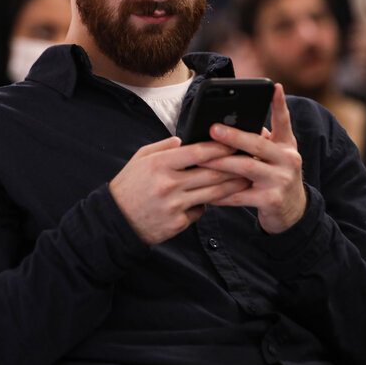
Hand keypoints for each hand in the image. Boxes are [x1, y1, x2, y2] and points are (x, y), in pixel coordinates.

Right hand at [110, 137, 249, 244]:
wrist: (116, 220)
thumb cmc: (129, 185)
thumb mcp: (140, 158)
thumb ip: (164, 147)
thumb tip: (185, 140)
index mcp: (160, 164)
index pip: (198, 152)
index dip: (220, 147)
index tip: (235, 142)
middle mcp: (169, 185)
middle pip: (212, 173)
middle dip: (234, 166)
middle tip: (249, 161)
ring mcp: (174, 206)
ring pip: (212, 194)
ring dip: (231, 186)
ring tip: (244, 179)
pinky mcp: (178, 223)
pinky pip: (200, 211)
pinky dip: (206, 204)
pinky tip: (211, 199)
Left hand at [200, 83, 307, 234]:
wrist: (293, 211)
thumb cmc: (275, 176)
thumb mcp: (275, 156)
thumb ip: (260, 140)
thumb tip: (230, 125)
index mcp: (287, 146)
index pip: (283, 122)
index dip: (279, 104)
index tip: (273, 86)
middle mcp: (288, 160)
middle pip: (257, 145)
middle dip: (233, 137)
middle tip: (212, 129)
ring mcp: (281, 181)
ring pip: (246, 169)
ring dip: (220, 164)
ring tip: (200, 160)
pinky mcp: (271, 201)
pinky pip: (240, 196)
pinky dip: (221, 193)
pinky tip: (205, 189)